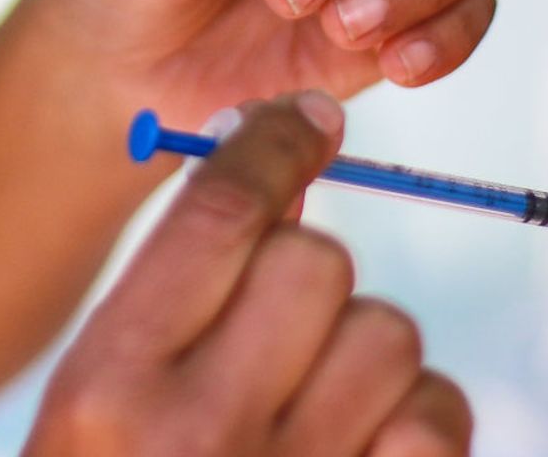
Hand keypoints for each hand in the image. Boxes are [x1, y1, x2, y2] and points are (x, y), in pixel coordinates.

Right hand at [23, 93, 471, 455]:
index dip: (274, 145)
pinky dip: (417, 417)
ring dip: (367, 351)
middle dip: (313, 273)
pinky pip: (439, 408)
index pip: (218, 211)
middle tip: (284, 321)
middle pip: (320, 260)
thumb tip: (293, 163)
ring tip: (317, 408)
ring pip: (390, 329)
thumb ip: (182, 289)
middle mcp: (200, 430)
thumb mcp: (108, 400)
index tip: (308, 123)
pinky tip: (369, 448)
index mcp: (110, 386)